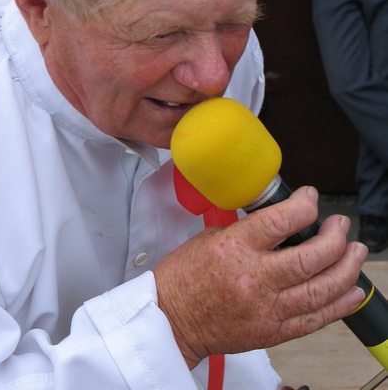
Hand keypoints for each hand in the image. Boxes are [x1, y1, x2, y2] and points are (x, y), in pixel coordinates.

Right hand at [154, 185, 367, 368]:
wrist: (172, 319)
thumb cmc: (185, 277)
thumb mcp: (211, 238)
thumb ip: (248, 231)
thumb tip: (281, 223)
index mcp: (234, 249)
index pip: (280, 221)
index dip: (304, 205)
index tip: (310, 197)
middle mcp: (253, 278)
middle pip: (309, 257)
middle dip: (334, 237)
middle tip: (340, 224)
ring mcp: (265, 308)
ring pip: (320, 289)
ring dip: (346, 268)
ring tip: (356, 251)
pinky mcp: (272, 331)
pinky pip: (314, 319)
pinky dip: (339, 305)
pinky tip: (353, 290)